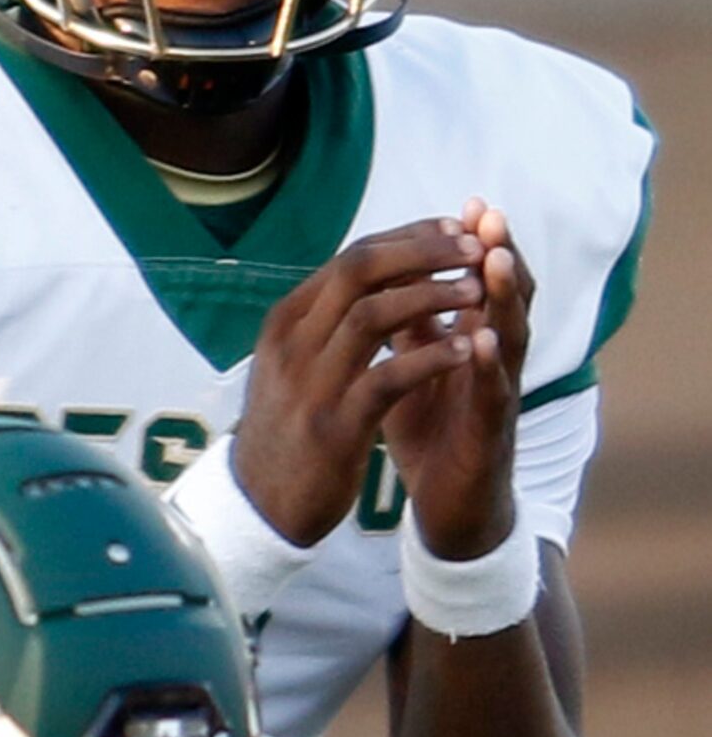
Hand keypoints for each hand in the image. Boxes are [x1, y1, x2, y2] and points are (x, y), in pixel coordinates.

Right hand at [234, 218, 486, 546]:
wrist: (259, 505)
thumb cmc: (286, 428)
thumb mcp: (291, 364)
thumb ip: (323, 322)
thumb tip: (368, 277)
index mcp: (286, 322)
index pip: (351, 258)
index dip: (408, 239)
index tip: (453, 231)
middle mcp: (292, 342)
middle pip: (359, 270)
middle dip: (422, 252)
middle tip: (472, 247)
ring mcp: (309, 383)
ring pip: (372, 314)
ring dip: (432, 297)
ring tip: (477, 293)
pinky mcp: (334, 427)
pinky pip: (387, 378)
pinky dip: (430, 358)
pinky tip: (467, 352)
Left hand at [383, 199, 532, 558]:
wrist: (447, 508)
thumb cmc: (432, 431)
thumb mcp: (411, 368)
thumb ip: (408, 325)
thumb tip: (387, 273)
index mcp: (471, 341)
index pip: (480, 283)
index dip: (475, 246)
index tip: (467, 204)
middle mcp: (493, 362)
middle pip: (504, 298)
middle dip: (499, 253)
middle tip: (490, 213)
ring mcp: (496, 397)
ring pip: (510, 339)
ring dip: (503, 298)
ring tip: (495, 259)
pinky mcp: (489, 436)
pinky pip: (494, 397)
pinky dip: (489, 367)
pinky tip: (483, 340)